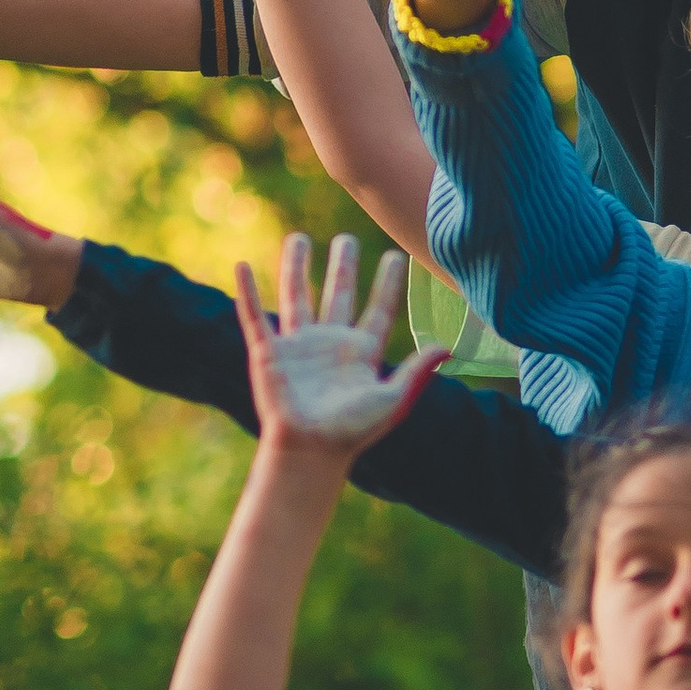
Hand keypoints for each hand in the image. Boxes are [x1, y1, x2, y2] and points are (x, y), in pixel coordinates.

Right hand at [234, 232, 444, 454]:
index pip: (378, 309)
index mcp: (361, 353)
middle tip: (347, 238)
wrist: (310, 450)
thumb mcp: (392, 400)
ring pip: (297, 296)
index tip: (397, 257)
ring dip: (296, 267)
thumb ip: (417, 371)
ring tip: (298, 238)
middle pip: (337, 294)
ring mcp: (298, 346)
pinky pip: (254, 316)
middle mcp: (330, 344)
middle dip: (342, 266)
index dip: (387, 284)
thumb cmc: (352, 432)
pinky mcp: (268, 353)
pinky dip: (246, 291)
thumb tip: (450, 345)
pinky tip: (241, 265)